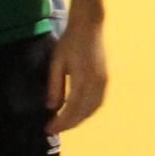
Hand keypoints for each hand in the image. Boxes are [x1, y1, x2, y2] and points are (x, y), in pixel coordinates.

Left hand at [47, 19, 110, 135]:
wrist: (90, 26)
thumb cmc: (70, 42)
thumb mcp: (57, 63)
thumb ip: (55, 86)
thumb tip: (52, 107)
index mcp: (83, 79)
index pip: (72, 108)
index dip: (60, 122)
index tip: (48, 129)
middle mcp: (97, 83)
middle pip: (84, 112)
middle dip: (69, 123)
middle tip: (54, 129)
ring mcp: (104, 81)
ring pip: (93, 108)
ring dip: (80, 119)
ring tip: (65, 123)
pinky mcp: (106, 79)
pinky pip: (98, 101)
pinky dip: (88, 111)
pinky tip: (79, 112)